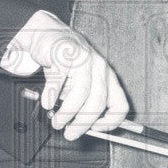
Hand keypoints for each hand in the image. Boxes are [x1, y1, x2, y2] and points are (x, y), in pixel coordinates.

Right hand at [18, 11, 129, 140]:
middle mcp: (100, 68)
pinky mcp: (65, 55)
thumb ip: (81, 104)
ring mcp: (84, 60)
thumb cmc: (65, 63)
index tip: (96, 130)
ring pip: (81, 93)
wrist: (48, 34)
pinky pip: (59, 79)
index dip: (110, 122)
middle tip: (70, 133)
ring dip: (67, 113)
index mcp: (108, 77)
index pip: (120, 105)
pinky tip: (47, 104)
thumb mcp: (78, 84)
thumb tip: (77, 129)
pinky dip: (52, 95)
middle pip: (99, 102)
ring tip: (56, 121)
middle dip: (83, 123)